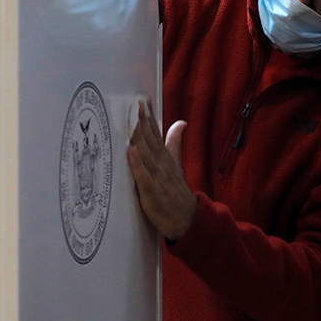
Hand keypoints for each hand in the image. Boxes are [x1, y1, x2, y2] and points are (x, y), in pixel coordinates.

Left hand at [127, 100, 196, 240]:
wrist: (189, 220)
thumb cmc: (177, 192)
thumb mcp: (176, 164)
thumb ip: (174, 143)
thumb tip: (180, 122)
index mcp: (165, 159)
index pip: (156, 134)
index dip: (149, 117)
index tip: (142, 100)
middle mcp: (161, 165)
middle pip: (150, 141)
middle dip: (142, 122)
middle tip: (135, 104)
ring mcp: (157, 179)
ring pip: (147, 155)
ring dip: (139, 138)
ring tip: (132, 122)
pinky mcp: (152, 193)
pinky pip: (144, 177)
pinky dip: (137, 164)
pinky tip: (131, 151)